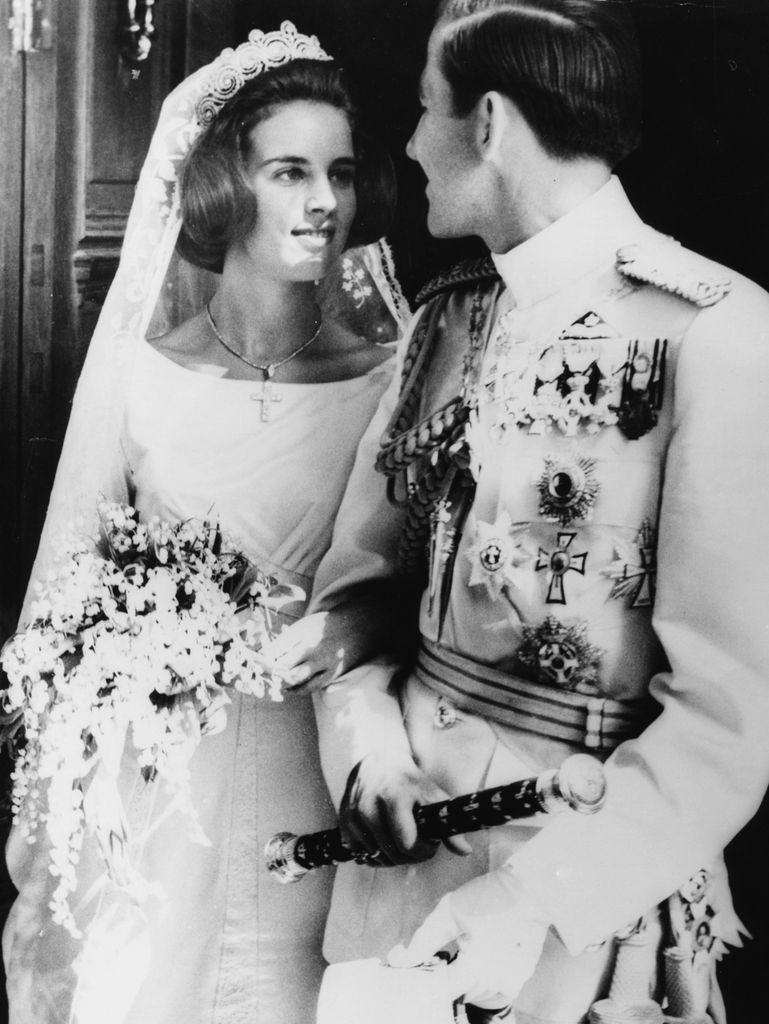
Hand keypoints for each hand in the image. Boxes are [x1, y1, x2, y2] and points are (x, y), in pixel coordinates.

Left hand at [261, 604, 401, 694]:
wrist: (355, 627)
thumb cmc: (323, 627)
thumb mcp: (304, 625)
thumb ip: (286, 640)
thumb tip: (261, 655)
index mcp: (302, 631)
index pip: (273, 649)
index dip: (257, 659)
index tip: (247, 663)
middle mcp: (311, 646)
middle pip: (280, 665)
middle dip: (265, 672)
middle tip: (255, 675)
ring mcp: (322, 662)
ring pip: (293, 678)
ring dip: (278, 682)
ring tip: (272, 681)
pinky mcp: (330, 674)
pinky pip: (308, 688)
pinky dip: (294, 690)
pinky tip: (287, 688)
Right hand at [339, 751, 471, 865]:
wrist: (377, 764)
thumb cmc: (409, 782)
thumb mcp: (432, 796)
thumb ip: (448, 825)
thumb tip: (465, 852)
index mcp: (394, 796)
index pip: (407, 843)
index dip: (424, 849)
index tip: (430, 841)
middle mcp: (369, 805)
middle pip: (393, 854)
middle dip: (411, 854)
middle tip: (418, 841)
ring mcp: (354, 815)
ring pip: (378, 858)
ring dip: (394, 857)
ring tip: (402, 838)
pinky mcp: (344, 823)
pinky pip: (362, 856)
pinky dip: (376, 855)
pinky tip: (385, 840)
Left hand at [388, 869, 548, 1008]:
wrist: (533, 889)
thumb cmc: (490, 897)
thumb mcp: (449, 912)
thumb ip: (422, 942)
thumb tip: (400, 961)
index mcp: (475, 972)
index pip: (438, 993)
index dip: (425, 979)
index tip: (419, 964)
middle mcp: (494, 987)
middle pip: (455, 994)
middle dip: (441, 977)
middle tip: (437, 954)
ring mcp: (509, 987)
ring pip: (472, 994)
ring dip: (461, 979)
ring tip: (462, 951)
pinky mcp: (518, 981)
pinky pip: (490, 988)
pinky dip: (479, 977)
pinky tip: (479, 954)